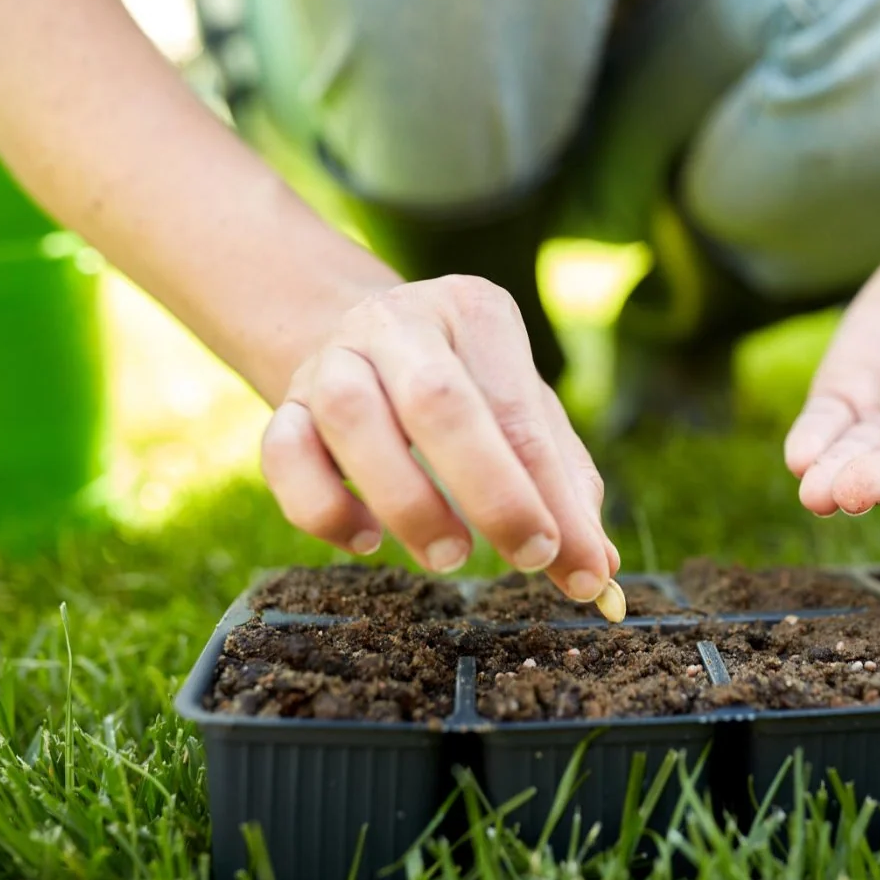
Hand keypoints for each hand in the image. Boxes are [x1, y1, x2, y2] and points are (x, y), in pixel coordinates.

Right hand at [259, 276, 619, 601]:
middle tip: (527, 557)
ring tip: (451, 555)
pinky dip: (323, 509)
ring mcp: (331, 359)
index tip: (584, 567)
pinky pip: (282, 454)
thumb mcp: (526, 412)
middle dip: (491, 491)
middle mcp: (398, 323)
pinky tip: (368, 540)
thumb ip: (565, 483)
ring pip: (351, 419)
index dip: (553, 496)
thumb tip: (598, 567)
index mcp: (474, 312)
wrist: (360, 339)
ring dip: (407, 502)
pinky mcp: (283, 403)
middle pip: (438, 400)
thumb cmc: (468, 386)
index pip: (519, 410)